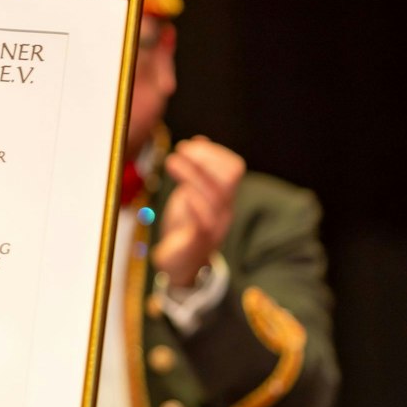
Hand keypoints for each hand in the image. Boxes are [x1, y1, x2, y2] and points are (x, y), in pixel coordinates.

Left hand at [150, 137, 245, 289]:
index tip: (190, 144)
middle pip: (229, 179)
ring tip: (172, 161)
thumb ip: (198, 171)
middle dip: (205, 159)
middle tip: (180, 150)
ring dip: (193, 174)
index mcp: (224, 197)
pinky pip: (205, 222)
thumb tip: (199, 140)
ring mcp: (215, 226)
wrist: (180, 266)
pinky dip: (196, 204)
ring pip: (215, 197)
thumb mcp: (191, 193)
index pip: (234, 168)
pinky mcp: (198, 242)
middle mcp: (224, 210)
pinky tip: (183, 192)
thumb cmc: (185, 226)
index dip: (214, 152)